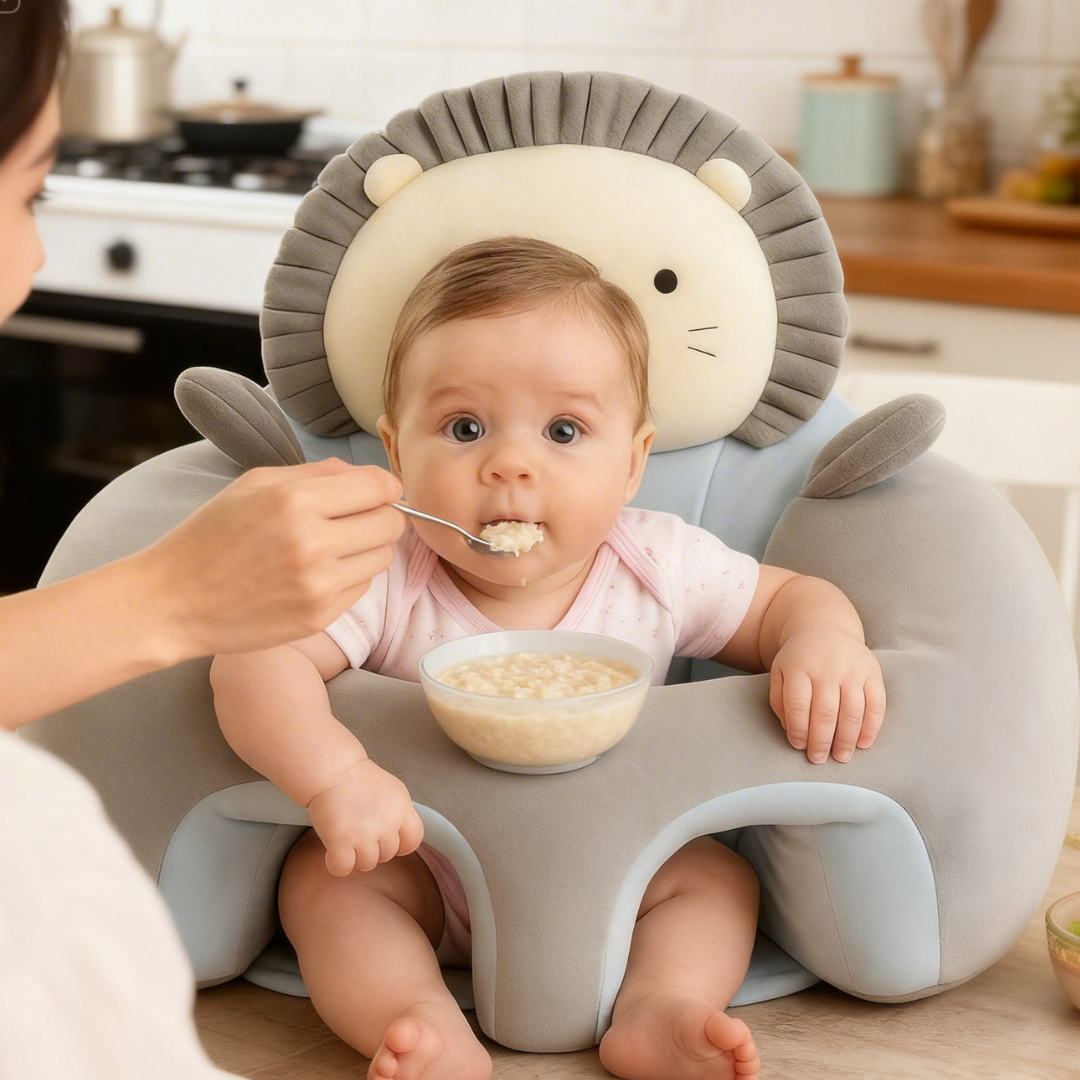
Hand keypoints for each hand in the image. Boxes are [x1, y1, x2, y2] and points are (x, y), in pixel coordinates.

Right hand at [139, 459, 403, 659]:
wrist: (174, 601)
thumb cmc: (212, 535)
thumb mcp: (256, 483)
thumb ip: (317, 473)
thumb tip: (370, 476)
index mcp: (296, 500)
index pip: (380, 487)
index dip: (385, 487)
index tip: (378, 492)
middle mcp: (314, 543)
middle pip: (391, 524)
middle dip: (381, 516)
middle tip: (356, 519)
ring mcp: (319, 585)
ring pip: (383, 557)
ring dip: (367, 548)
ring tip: (331, 547)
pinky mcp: (320, 616)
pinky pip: (362, 587)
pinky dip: (348, 577)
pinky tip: (315, 574)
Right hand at [306, 759, 423, 875]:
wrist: (333, 769)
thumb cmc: (358, 779)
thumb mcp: (392, 791)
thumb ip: (399, 813)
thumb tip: (400, 837)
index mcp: (402, 808)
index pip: (413, 840)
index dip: (400, 845)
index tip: (387, 841)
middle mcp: (388, 823)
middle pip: (387, 855)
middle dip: (373, 848)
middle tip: (359, 832)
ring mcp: (365, 833)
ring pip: (366, 864)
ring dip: (355, 857)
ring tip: (346, 838)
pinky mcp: (341, 840)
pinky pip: (343, 868)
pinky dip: (337, 865)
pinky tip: (333, 852)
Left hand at [769, 630, 885, 763]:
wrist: (825, 627)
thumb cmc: (800, 658)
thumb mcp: (780, 672)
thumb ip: (780, 700)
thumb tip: (792, 731)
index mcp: (799, 667)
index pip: (798, 705)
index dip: (799, 730)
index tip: (799, 746)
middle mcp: (827, 668)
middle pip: (825, 712)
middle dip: (822, 741)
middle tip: (819, 758)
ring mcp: (852, 670)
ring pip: (852, 711)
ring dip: (847, 739)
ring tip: (841, 756)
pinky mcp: (873, 673)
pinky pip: (876, 705)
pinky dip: (871, 728)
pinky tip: (863, 743)